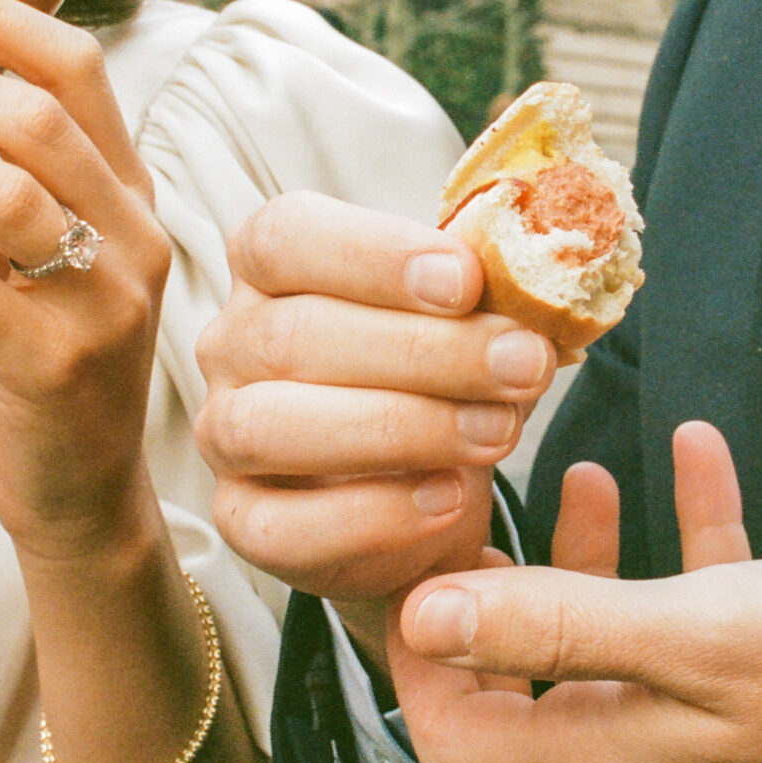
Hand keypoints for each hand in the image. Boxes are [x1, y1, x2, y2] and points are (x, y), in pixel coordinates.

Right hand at [193, 192, 556, 660]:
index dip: (375, 255)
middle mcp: (231, 342)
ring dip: (399, 428)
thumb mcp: (466, 319)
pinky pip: (284, 526)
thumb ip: (483, 295)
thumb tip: (539, 285)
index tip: (466, 279)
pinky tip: (447, 498)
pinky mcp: (242, 520)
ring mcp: (223, 433)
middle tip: (522, 363)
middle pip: (294, 335)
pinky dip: (373, 515)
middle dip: (423, 351)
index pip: (288, 237)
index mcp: (273, 265)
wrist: (424, 486)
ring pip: (273, 426)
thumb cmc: (437, 374)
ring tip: (497, 433)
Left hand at [387, 422, 761, 762]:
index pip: (452, 729)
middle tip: (479, 503)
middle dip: (490, 588)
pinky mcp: (757, 677)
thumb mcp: (694, 634)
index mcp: (603, 753)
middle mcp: (636, 746)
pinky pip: (694, 600)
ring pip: (602, 634)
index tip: (418, 554)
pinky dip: (682, 530)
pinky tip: (696, 455)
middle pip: (515, 676)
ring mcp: (695, 714)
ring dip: (583, 551)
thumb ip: (560, 624)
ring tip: (583, 469)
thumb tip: (426, 615)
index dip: (415, 648)